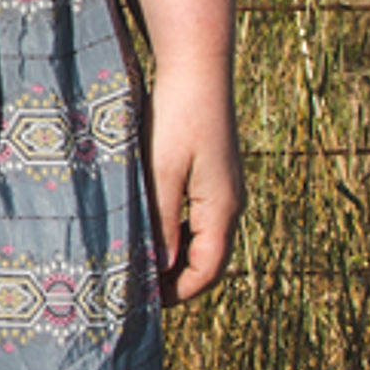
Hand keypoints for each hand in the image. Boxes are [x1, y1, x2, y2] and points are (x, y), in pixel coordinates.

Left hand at [150, 86, 237, 304]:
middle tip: (139, 290)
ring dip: (175, 256)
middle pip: (209, 261)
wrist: (198, 68)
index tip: (144, 301)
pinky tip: (149, 227)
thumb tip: (160, 268)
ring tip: (139, 263)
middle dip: (176, 280)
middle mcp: (231, 203)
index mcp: (222, 208)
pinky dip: (177, 233)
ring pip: (203, 240)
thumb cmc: (177, 117)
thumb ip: (161, 223)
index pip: (207, 271)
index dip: (178, 293)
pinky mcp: (215, 174)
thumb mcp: (161, 173)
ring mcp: (225, 188)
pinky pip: (200, 218)